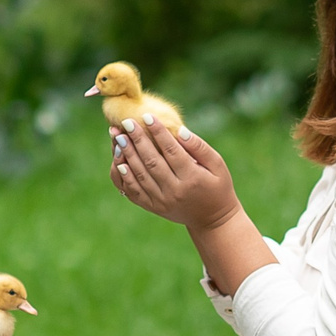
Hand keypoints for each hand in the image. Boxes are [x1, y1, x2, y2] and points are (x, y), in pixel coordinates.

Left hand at [111, 121, 241, 230]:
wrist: (212, 219)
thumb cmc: (217, 186)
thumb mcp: (217, 165)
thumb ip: (199, 147)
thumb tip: (179, 130)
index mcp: (192, 178)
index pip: (172, 151)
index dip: (158, 132)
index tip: (147, 116)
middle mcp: (174, 191)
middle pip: (152, 161)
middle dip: (137, 140)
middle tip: (126, 122)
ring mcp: (162, 201)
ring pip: (140, 175)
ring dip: (127, 154)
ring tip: (118, 137)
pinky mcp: (153, 207)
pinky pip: (135, 191)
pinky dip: (125, 176)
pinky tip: (119, 161)